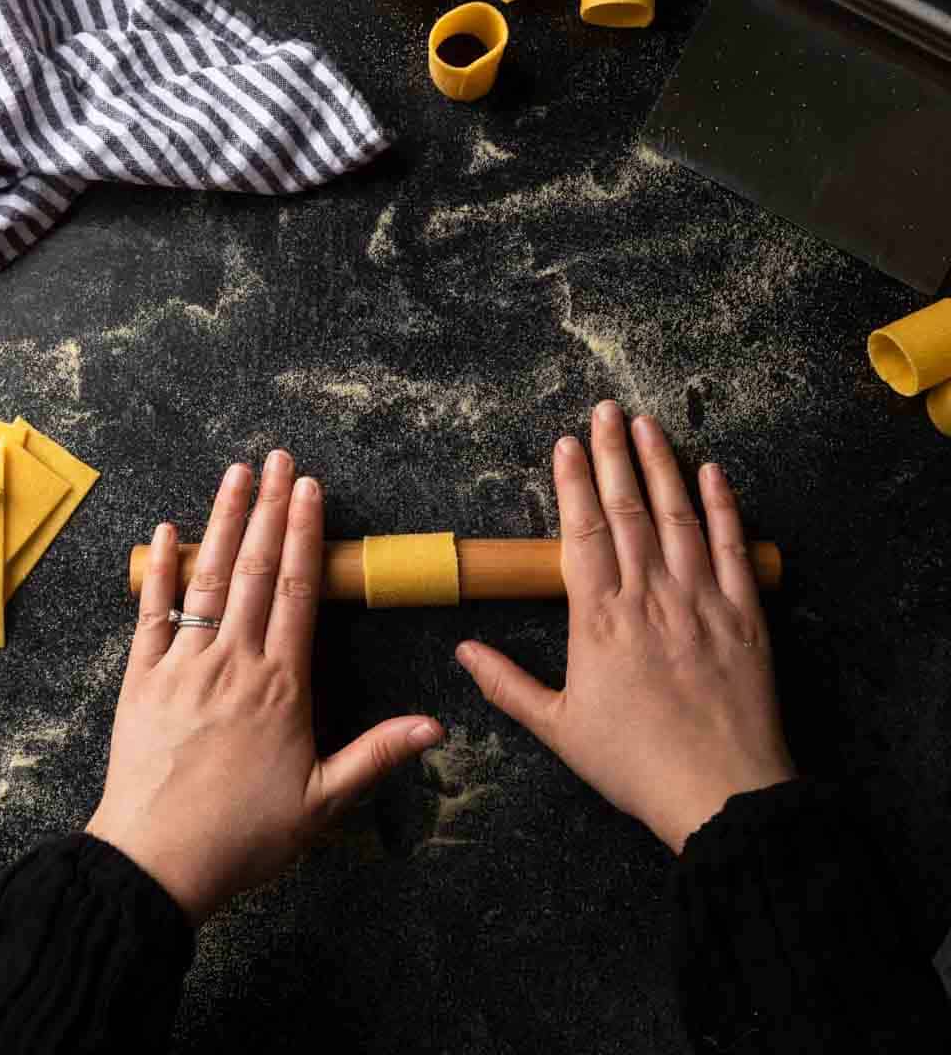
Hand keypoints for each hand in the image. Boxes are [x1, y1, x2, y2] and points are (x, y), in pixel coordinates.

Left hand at [87, 451, 443, 923]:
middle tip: (280, 458)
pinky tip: (165, 531)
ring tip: (236, 473)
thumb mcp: (323, 801)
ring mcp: (184, 665)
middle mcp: (235, 660)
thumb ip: (377, 754)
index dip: (307, 534)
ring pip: (209, 578)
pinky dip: (159, 570)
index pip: (300, 591)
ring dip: (223, 521)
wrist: (158, 862)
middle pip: (258, 569)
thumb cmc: (245, 835)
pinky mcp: (142, 679)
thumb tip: (437, 726)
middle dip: (271, 508)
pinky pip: (151, 614)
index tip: (311, 490)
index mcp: (282, 684)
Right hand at [456, 402, 794, 853]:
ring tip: (648, 424)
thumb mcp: (558, 728)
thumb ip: (506, 684)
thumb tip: (461, 650)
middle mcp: (648, 595)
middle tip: (605, 409)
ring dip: (661, 465)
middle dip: (614, 454)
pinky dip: (722, 506)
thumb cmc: (633, 762)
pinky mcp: (744, 614)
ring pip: (677, 516)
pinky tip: (711, 472)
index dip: (573, 482)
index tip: (566, 444)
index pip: (581, 532)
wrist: (721, 794)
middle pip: (627, 510)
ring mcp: (701, 599)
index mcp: (599, 619)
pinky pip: (733, 547)